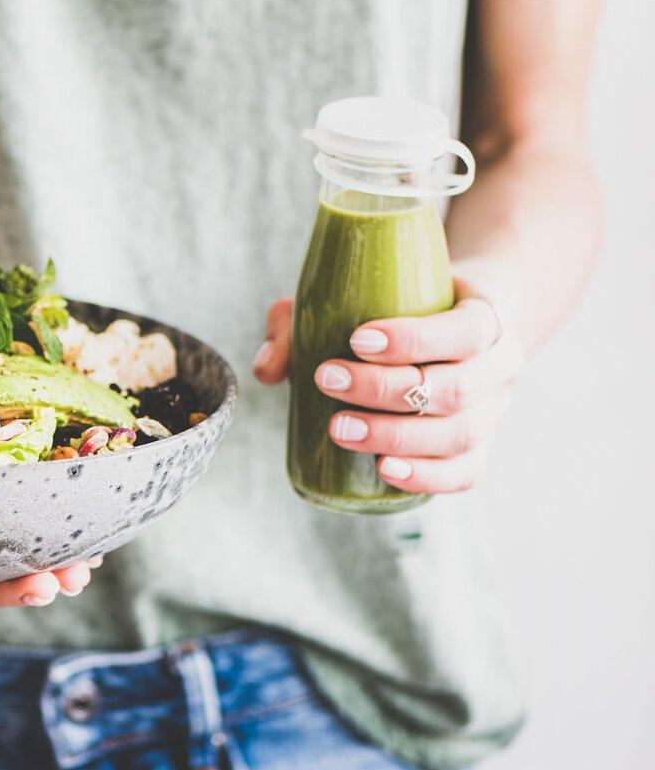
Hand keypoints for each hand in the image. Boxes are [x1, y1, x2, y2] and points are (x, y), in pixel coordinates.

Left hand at [253, 278, 524, 493]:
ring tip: (338, 428)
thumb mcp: (360, 292)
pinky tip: (383, 471)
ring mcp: (494, 412)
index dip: (414, 340)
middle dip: (384, 390)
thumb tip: (268, 369)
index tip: (356, 340)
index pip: (467, 331)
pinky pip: (463, 474)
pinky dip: (426, 476)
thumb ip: (302, 321)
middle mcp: (501, 366)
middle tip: (326, 380)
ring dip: (394, 436)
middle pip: (455, 389)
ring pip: (458, 435)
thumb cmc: (401, 303)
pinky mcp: (479, 448)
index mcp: (489, 314)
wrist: (457, 317)